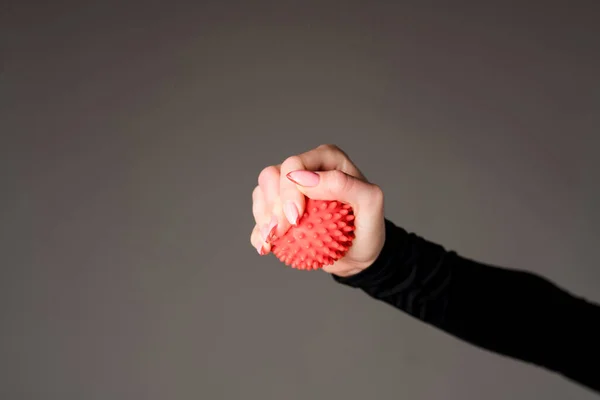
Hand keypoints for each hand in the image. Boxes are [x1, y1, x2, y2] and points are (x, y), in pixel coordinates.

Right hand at [250, 144, 384, 276]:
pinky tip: (266, 248)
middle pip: (271, 176)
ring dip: (263, 218)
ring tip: (274, 240)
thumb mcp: (371, 203)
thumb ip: (344, 184)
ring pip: (261, 193)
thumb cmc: (369, 227)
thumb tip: (305, 179)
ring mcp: (290, 189)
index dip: (288, 189)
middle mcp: (305, 169)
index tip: (295, 218)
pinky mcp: (280, 209)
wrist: (360, 254)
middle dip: (272, 206)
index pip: (294, 164)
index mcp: (326, 159)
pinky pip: (260, 215)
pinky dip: (259, 232)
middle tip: (282, 233)